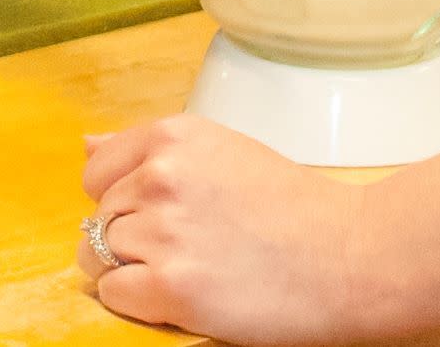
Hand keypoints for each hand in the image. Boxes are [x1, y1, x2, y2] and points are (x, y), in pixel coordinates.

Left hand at [79, 117, 385, 342]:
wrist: (352, 258)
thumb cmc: (297, 210)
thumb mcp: (222, 153)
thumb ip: (153, 152)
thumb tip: (87, 143)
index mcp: (174, 136)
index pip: (97, 169)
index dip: (122, 197)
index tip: (159, 213)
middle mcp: (161, 176)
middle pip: (99, 216)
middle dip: (130, 237)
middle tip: (189, 248)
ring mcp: (164, 231)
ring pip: (99, 256)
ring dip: (134, 271)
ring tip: (189, 270)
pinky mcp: (171, 286)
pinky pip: (114, 295)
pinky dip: (138, 303)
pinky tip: (182, 296)